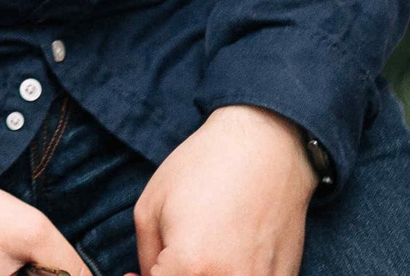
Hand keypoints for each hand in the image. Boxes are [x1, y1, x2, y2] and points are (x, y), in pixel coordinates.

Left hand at [133, 105, 317, 275]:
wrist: (265, 146)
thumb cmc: (204, 168)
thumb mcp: (150, 205)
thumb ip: (145, 258)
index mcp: (190, 265)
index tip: (144, 272)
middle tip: (173, 259)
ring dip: (205, 274)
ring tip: (204, 253)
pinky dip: (235, 275)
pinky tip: (231, 254)